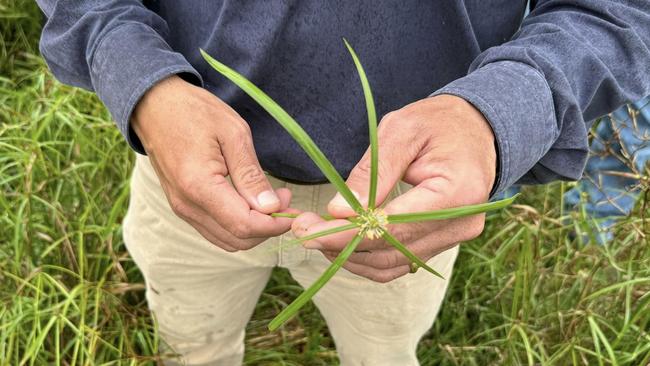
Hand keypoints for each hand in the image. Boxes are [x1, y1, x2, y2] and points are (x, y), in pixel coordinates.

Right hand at [132, 75, 295, 251]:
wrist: (154, 106)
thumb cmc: (194, 112)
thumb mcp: (233, 133)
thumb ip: (251, 174)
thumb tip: (272, 207)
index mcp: (199, 186)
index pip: (244, 225)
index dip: (274, 223)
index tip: (292, 205)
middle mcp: (187, 206)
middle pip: (238, 240)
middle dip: (267, 226)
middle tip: (284, 198)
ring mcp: (182, 209)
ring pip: (228, 240)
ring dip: (254, 228)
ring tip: (270, 199)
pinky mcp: (183, 208)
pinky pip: (216, 231)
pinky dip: (238, 225)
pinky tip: (250, 202)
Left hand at [291, 95, 495, 281]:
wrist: (476, 129)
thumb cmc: (438, 122)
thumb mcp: (402, 130)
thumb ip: (372, 172)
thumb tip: (338, 212)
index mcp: (456, 192)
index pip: (392, 227)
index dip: (346, 234)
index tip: (307, 230)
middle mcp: (461, 224)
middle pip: (390, 250)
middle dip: (340, 244)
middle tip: (302, 230)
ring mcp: (455, 237)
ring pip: (392, 264)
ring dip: (351, 255)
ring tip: (317, 235)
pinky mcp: (444, 241)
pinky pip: (401, 260)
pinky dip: (369, 257)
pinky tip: (343, 242)